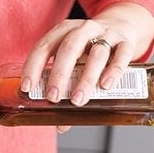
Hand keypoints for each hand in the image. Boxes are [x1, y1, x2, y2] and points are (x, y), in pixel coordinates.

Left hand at [21, 2, 153, 131]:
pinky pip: (122, 54)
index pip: (44, 46)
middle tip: (53, 97)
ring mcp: (106, 34)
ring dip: (86, 78)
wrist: (121, 27)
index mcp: (63, 32)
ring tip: (78, 100)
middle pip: (69, 48)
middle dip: (59, 74)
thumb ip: (66, 88)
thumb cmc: (89, 50)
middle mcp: (83, 30)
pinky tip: (105, 86)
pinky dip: (113, 71)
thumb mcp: (74, 61)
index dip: (33, 66)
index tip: (27, 87)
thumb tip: (61, 125)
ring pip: (97, 53)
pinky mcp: (126, 42)